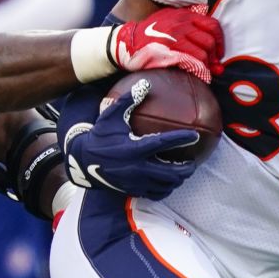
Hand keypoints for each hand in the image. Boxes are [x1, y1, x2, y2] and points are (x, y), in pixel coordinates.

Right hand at [63, 78, 200, 199]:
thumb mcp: (111, 116)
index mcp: (134, 148)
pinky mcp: (133, 190)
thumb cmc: (100, 135)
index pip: (163, 143)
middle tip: (192, 162)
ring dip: (178, 179)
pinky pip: (156, 194)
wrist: (83, 161)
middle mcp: (137, 167)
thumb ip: (128, 100)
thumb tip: (145, 83)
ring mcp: (136, 181)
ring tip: (182, 171)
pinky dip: (166, 189)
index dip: (181, 139)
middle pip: (171, 173)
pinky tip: (168, 182)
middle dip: (186, 168)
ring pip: (166, 185)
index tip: (195, 135)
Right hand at [112, 4, 223, 82]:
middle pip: (210, 40)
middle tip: (214, 65)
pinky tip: (201, 75)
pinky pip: (193, 61)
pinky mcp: (171, 51)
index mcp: (183, 15)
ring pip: (204, 52)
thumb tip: (207, 37)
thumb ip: (186, 22)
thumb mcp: (167, 18)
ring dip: (208, 64)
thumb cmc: (148, 33)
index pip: (212, 24)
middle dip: (215, 55)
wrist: (126, 43)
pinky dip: (200, 70)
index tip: (218, 50)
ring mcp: (176, 38)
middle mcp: (181, 24)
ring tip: (206, 71)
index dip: (220, 39)